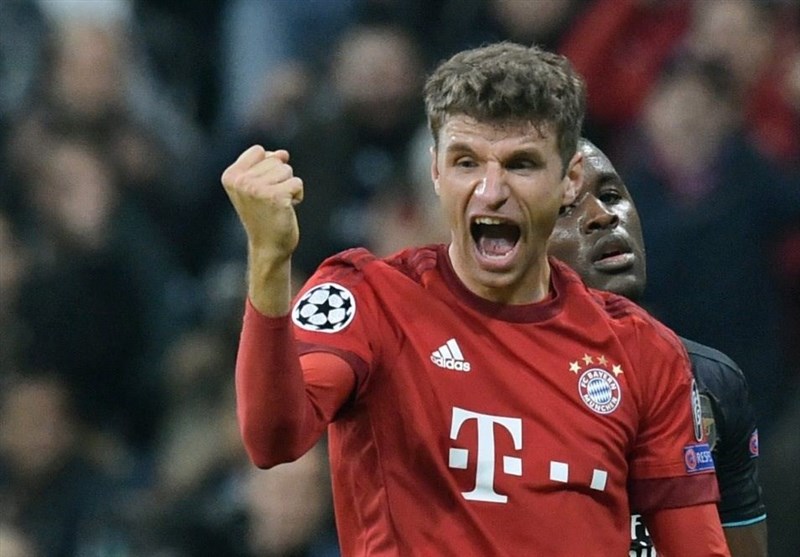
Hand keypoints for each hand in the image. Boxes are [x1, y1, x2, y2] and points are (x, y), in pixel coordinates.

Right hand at [221, 145, 303, 262]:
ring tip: (277, 205)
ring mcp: (256, 189)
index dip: (267, 167)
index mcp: (231, 176)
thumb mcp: (259, 185)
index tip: (260, 190)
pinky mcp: (275, 197)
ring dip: (288, 187)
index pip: (259, 151)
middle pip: (275, 160)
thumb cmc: (264, 215)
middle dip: (279, 178)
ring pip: (287, 170)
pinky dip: (297, 195)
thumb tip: (283, 153)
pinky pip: (297, 183)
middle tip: (270, 201)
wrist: (269, 247)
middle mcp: (240, 181)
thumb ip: (267, 164)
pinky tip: (287, 209)